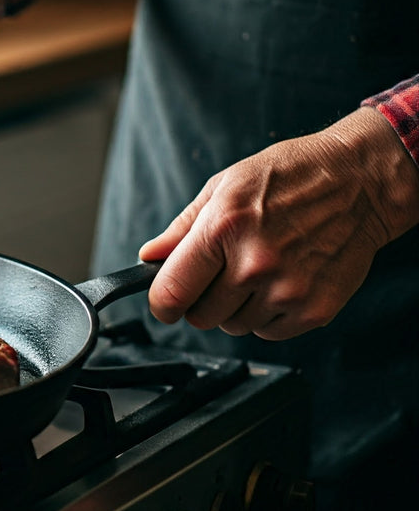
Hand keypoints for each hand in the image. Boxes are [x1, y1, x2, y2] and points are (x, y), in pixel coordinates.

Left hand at [139, 108, 418, 339]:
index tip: (165, 303)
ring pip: (234, 327)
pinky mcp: (314, 310)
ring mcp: (287, 291)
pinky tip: (281, 282)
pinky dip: (269, 315)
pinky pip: (269, 333)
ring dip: (237, 308)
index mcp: (224, 229)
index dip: (161, 303)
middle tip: (222, 274)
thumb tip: (149, 256)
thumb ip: (182, 228)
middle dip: (202, 300)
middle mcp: (254, 264)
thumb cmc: (291, 177)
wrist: (361, 183)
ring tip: (259, 271)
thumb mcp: (225, 186)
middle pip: (200, 317)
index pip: (171, 293)